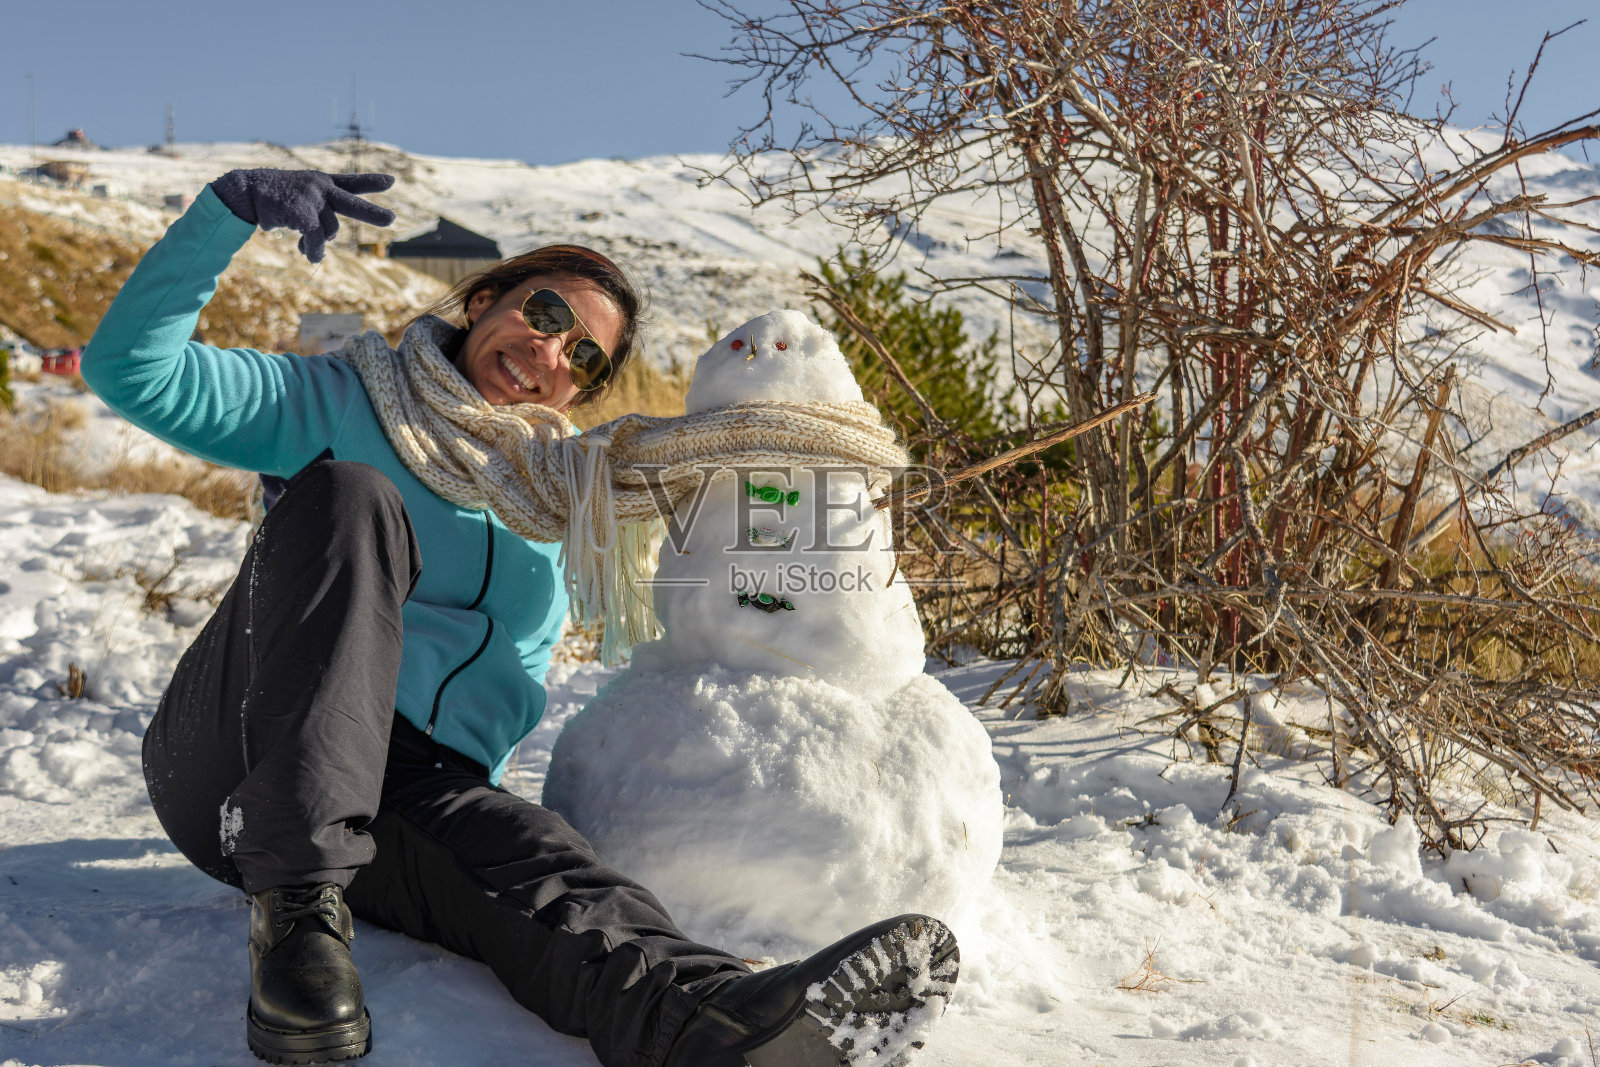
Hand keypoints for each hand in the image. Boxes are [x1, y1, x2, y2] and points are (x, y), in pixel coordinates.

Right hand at [210, 169, 394, 262]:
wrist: (246, 191)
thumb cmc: (273, 199)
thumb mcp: (298, 201)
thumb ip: (316, 219)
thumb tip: (321, 249)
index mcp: (322, 182)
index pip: (350, 182)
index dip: (371, 183)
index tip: (391, 182)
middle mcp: (320, 188)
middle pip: (352, 204)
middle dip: (372, 214)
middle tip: (392, 219)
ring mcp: (312, 198)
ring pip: (329, 231)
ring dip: (319, 243)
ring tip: (306, 247)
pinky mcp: (303, 212)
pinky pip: (316, 238)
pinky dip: (314, 250)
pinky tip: (309, 255)